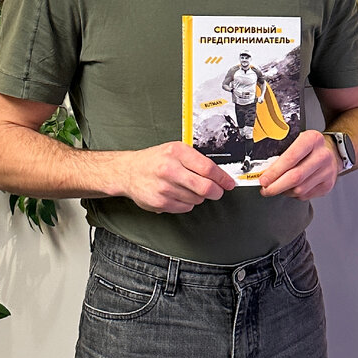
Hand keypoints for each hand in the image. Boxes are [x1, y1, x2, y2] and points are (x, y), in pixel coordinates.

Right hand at [121, 141, 235, 212]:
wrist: (128, 171)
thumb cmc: (154, 160)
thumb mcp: (175, 150)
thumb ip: (196, 160)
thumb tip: (219, 175)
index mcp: (176, 152)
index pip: (208, 168)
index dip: (223, 178)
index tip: (229, 183)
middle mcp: (170, 169)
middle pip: (205, 187)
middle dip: (216, 192)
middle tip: (217, 191)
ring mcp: (164, 187)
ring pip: (197, 199)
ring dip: (198, 197)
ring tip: (187, 188)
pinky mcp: (160, 202)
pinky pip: (185, 207)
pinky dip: (187, 203)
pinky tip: (178, 194)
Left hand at [258, 130, 338, 199]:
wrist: (331, 152)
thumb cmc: (309, 146)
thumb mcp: (297, 140)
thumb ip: (282, 153)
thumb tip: (263, 170)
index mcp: (312, 139)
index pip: (290, 158)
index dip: (274, 171)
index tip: (263, 179)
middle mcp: (322, 155)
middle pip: (295, 177)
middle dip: (276, 186)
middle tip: (265, 189)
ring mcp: (327, 171)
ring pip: (299, 189)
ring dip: (284, 191)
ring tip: (278, 187)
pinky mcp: (328, 184)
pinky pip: (305, 195)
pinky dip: (294, 194)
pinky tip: (291, 188)